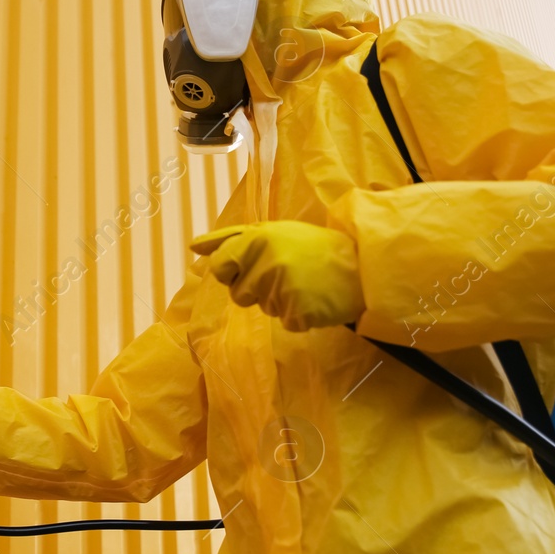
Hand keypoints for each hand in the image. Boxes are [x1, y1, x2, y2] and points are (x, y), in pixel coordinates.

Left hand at [190, 220, 363, 331]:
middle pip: (238, 294)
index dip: (232, 271)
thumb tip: (194, 246)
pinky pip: (285, 322)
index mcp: (256, 239)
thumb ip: (231, 239)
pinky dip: (298, 314)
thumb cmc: (311, 246)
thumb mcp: (272, 231)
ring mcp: (280, 289)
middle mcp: (265, 263)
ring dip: (279, 301)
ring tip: (303, 283)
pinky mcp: (296, 313)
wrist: (360, 264)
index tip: (251, 266)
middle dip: (256, 289)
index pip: (219, 266)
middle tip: (285, 273)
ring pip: (262, 308)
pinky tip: (314, 298)